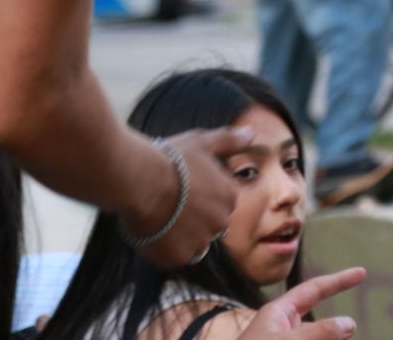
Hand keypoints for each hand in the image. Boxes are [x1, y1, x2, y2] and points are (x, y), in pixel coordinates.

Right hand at [130, 126, 253, 266]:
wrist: (141, 181)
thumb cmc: (171, 159)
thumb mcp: (202, 142)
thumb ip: (229, 141)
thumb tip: (251, 134)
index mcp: (229, 196)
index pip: (221, 203)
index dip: (201, 197)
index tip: (184, 189)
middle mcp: (220, 223)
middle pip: (210, 226)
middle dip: (194, 219)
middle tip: (171, 204)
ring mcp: (200, 242)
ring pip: (194, 244)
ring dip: (181, 237)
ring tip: (161, 219)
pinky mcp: (179, 257)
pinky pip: (174, 256)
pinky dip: (164, 249)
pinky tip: (152, 231)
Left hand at [235, 267, 366, 339]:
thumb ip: (318, 332)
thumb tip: (349, 323)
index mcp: (279, 313)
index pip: (314, 289)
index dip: (338, 280)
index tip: (362, 273)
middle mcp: (283, 329)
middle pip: (320, 325)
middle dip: (334, 332)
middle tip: (349, 335)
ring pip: (317, 338)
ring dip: (328, 339)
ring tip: (339, 338)